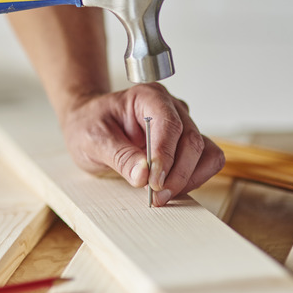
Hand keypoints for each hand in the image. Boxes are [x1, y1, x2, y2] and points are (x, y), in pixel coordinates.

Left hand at [60, 83, 224, 205]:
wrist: (86, 125)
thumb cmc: (88, 125)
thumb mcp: (92, 140)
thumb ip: (119, 156)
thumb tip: (143, 174)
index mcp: (147, 97)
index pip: (169, 124)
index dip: (165, 155)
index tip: (154, 181)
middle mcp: (170, 108)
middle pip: (191, 140)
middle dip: (177, 173)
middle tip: (156, 195)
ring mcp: (181, 125)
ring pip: (204, 152)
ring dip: (189, 177)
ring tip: (162, 194)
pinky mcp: (184, 144)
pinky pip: (205, 161)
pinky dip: (194, 178)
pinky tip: (172, 188)